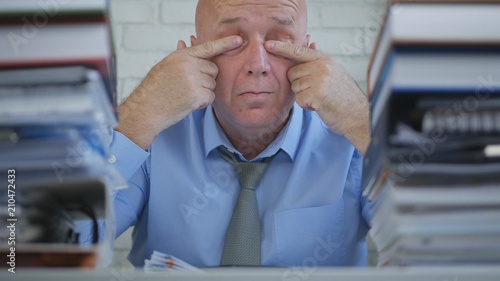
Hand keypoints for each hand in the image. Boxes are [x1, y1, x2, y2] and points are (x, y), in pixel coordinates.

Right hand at [117, 36, 242, 149]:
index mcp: (182, 56)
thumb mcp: (166, 65)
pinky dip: (203, 102)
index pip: (208, 47)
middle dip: (207, 78)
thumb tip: (186, 41)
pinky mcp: (197, 96)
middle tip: (190, 85)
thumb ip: (181, 56)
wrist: (147, 108)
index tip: (239, 40)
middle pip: (213, 69)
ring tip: (185, 94)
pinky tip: (188, 102)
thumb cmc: (155, 87)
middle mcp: (189, 65)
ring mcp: (194, 80)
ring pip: (212, 84)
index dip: (225, 43)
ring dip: (204, 91)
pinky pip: (211, 97)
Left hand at [265, 41, 369, 153]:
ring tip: (320, 99)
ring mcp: (320, 79)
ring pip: (295, 87)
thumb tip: (311, 44)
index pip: (299, 50)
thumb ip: (319, 61)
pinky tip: (320, 106)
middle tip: (317, 91)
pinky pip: (299, 100)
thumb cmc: (344, 96)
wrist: (358, 115)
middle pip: (292, 73)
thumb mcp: (335, 72)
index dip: (282, 47)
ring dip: (304, 97)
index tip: (268, 44)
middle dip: (300, 85)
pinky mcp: (317, 94)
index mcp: (325, 59)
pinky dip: (306, 106)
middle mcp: (322, 66)